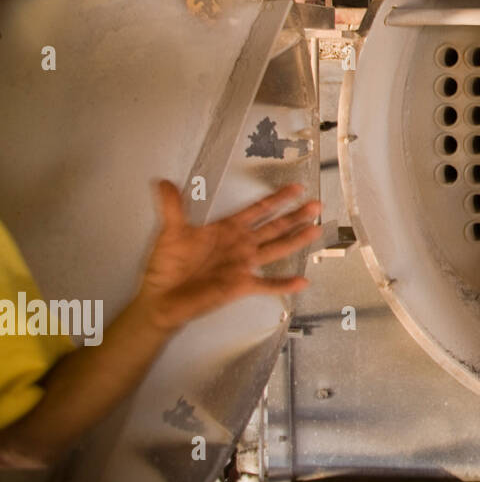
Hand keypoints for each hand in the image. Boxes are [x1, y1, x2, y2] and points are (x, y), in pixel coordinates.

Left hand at [137, 181, 320, 332]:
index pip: (258, 209)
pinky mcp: (241, 285)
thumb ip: (171, 206)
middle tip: (315, 206)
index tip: (295, 189)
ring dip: (296, 240)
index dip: (277, 198)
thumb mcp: (170, 231)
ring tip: (315, 231)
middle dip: (296, 216)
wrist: (162, 298)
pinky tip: (301, 282)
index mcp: (227, 229)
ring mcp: (243, 265)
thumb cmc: (167, 266)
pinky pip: (267, 285)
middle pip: (275, 227)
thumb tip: (163, 182)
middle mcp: (240, 245)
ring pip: (277, 249)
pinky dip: (284, 284)